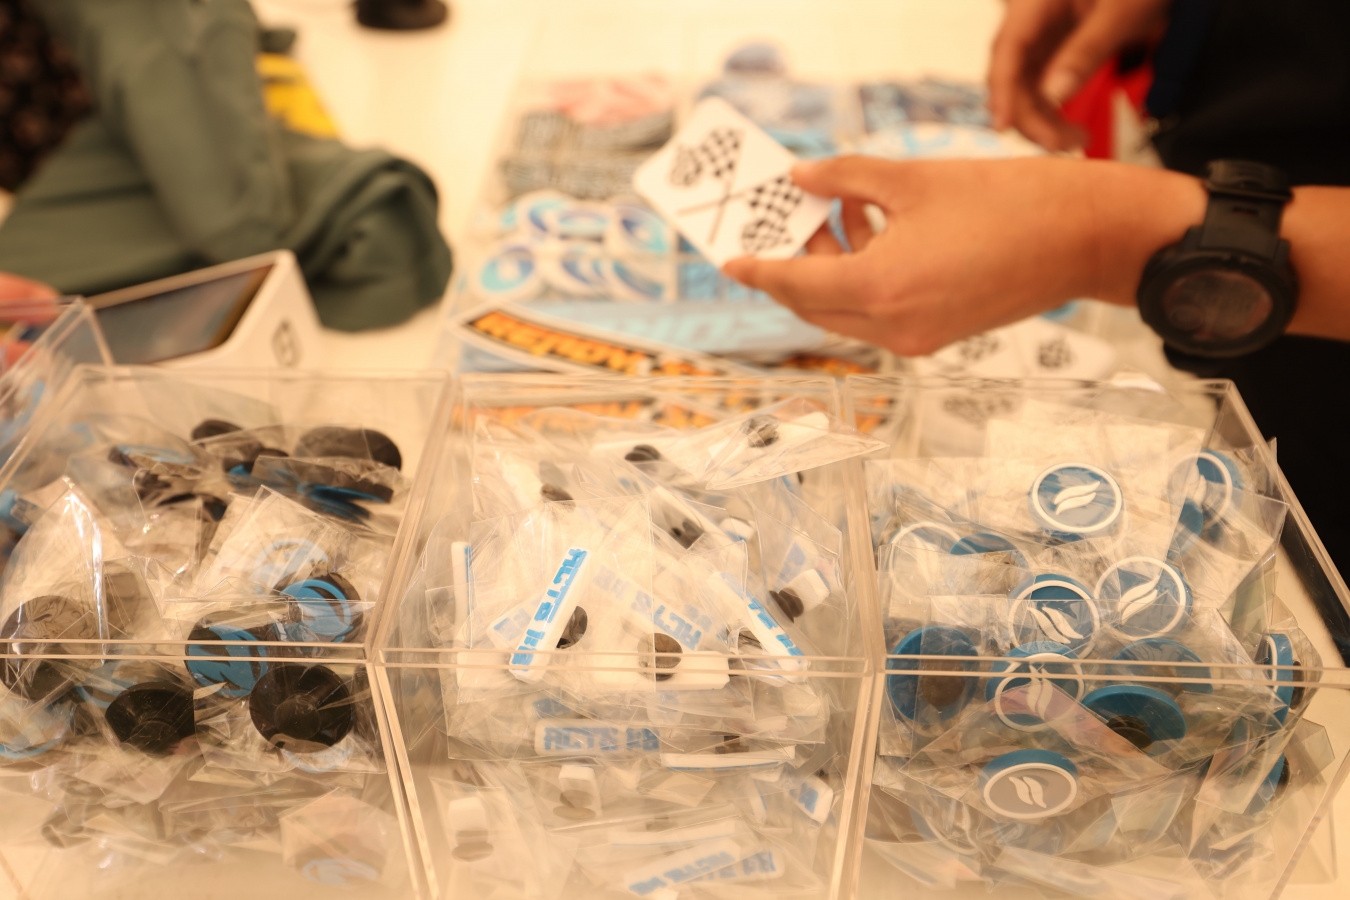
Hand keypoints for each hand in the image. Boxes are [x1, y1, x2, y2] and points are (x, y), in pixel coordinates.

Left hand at [722, 155, 1203, 356]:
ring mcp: (916, 338)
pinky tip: (873, 229)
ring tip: (838, 210)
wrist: (1083, 238)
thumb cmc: (1008, 202)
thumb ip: (847, 179)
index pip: (795, 285)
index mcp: (880, 288)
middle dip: (793, 266)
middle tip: (785, 222)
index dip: (759, 270)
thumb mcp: (913, 179)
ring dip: (831, 269)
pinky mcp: (937, 337)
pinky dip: (863, 280)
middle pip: (814, 305)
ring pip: (845, 311)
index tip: (732, 260)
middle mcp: (892, 326)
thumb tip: (801, 177)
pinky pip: (878, 314)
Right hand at [988, 0, 1169, 150]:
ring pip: (1024, 87)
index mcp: (1036, 1)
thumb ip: (1087, 50)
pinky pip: (1041, 87)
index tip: (1003, 126)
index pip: (1007, 49)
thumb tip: (1056, 94)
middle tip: (1058, 143)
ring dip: (1041, 120)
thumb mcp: (1121, 12)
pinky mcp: (1053, 50)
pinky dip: (1052, 111)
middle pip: (1011, 74)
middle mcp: (1031, 19)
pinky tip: (1071, 129)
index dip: (1002, 90)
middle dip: (1029, 115)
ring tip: (1074, 140)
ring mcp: (1040, 36)